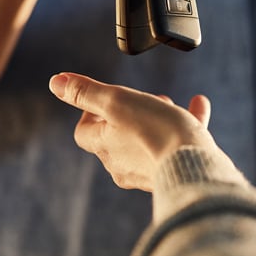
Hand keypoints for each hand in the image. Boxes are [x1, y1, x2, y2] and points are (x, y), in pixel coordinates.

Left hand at [49, 72, 217, 191]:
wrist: (194, 167)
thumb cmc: (155, 131)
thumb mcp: (117, 101)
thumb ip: (87, 92)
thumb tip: (56, 82)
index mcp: (104, 146)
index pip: (84, 132)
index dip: (90, 113)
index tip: (106, 99)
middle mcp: (121, 164)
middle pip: (116, 137)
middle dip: (128, 114)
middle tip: (143, 99)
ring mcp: (147, 172)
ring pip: (147, 141)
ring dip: (156, 118)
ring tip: (170, 103)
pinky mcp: (173, 173)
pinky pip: (174, 147)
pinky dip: (183, 126)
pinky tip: (199, 105)